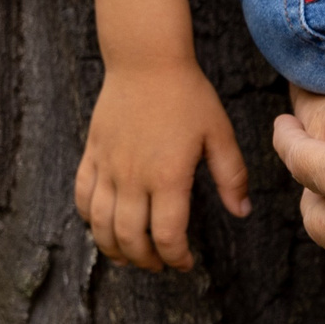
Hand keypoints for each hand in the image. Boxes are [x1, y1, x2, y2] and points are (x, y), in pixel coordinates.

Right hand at [75, 60, 251, 270]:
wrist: (146, 59)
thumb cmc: (188, 94)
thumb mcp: (219, 133)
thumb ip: (232, 176)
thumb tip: (241, 211)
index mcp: (168, 176)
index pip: (167, 236)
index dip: (176, 258)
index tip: (185, 262)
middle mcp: (133, 177)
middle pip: (130, 239)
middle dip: (145, 261)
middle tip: (158, 264)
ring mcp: (108, 166)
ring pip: (101, 225)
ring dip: (114, 248)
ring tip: (129, 255)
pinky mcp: (92, 153)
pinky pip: (82, 197)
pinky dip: (90, 219)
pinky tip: (103, 224)